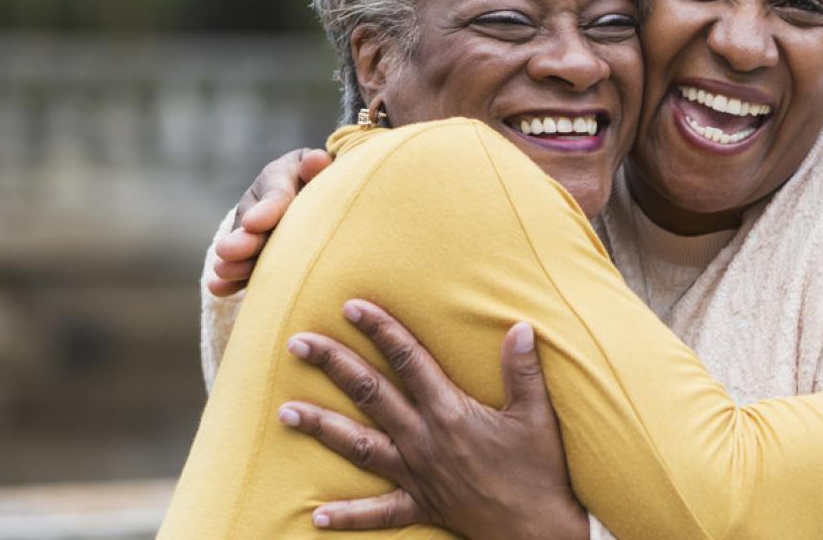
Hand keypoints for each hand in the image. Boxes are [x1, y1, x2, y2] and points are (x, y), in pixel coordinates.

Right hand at [205, 147, 330, 296]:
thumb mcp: (319, 167)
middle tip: (229, 251)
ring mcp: (253, 231)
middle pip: (254, 226)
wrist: (313, 189)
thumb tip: (316, 161)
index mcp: (279, 177)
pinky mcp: (254, 255)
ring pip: (245, 250)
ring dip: (236, 262)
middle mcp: (260, 204)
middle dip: (244, 240)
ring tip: (225, 271)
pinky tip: (219, 288)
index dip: (267, 210)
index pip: (276, 194)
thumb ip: (317, 166)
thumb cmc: (322, 177)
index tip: (254, 224)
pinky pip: (243, 267)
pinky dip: (231, 279)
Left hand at [277, 300, 585, 537]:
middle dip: (333, 365)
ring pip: (357, 446)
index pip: (409, 360)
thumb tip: (520, 325)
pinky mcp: (420, 505)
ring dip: (320, 427)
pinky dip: (348, 515)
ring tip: (284, 411)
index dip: (381, 330)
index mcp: (450, 412)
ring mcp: (417, 474)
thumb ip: (523, 369)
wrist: (536, 529)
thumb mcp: (536, 415)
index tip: (351, 306)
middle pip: (370, 395)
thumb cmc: (539, 470)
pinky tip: (317, 515)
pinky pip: (378, 513)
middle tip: (298, 343)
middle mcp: (424, 440)